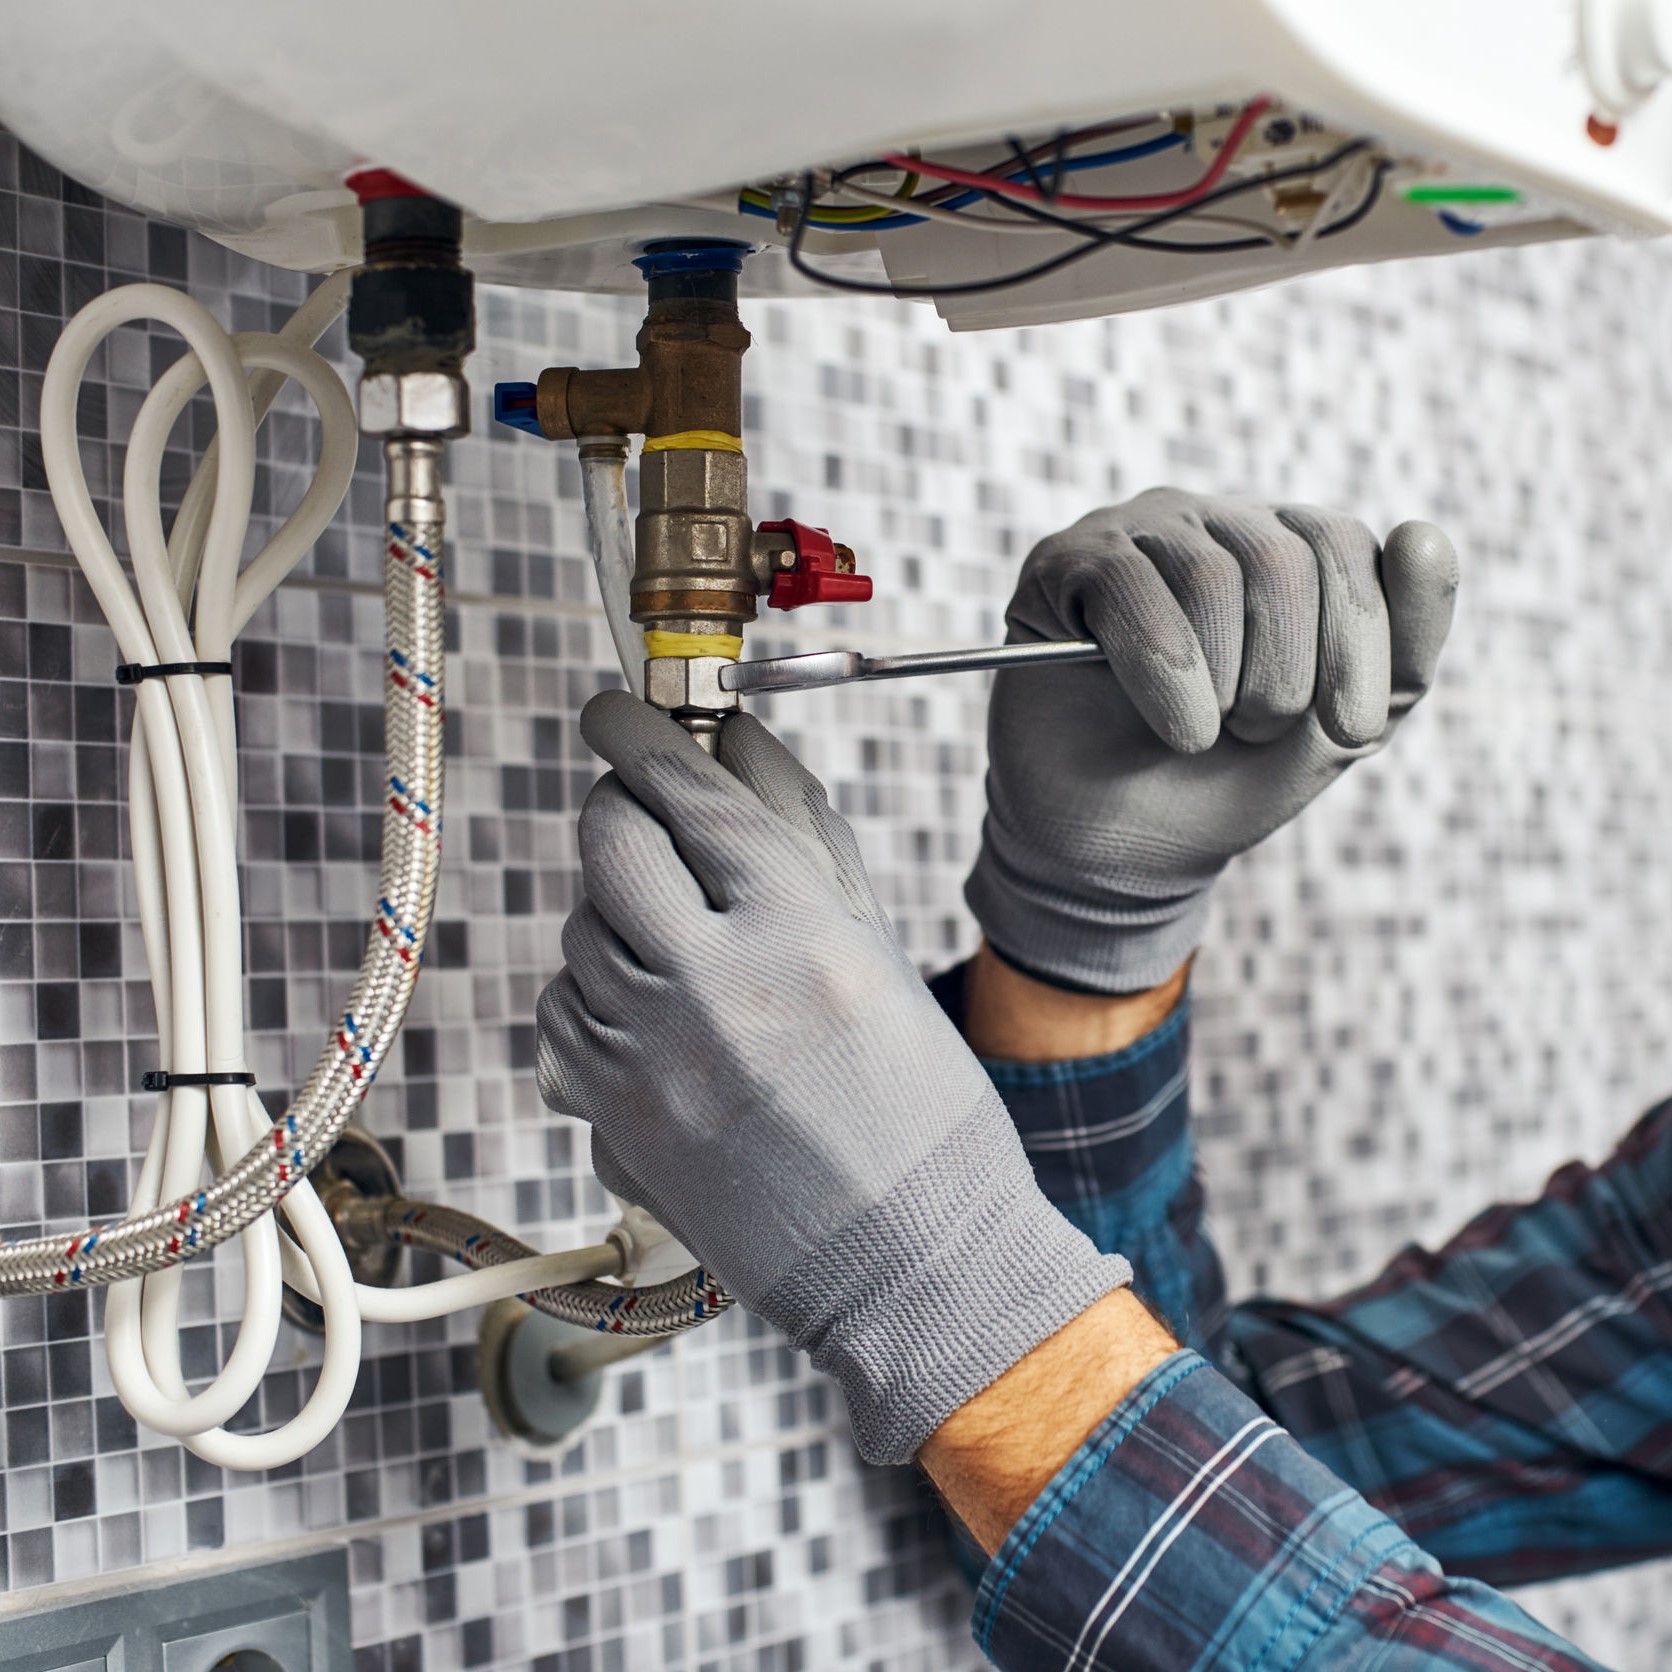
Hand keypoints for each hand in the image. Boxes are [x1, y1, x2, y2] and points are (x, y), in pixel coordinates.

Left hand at [536, 692, 1131, 1463]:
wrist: (910, 1263)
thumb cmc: (921, 1108)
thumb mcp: (878, 951)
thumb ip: (803, 836)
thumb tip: (738, 742)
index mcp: (799, 931)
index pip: (690, 792)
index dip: (643, 733)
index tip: (616, 709)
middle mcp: (714, 986)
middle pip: (610, 843)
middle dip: (621, 808)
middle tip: (644, 810)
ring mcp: (651, 1058)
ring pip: (579, 928)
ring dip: (615, 909)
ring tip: (678, 939)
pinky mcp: (614, 1119)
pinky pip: (565, 1013)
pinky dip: (595, 991)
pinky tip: (654, 1011)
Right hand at [965, 487, 1458, 992]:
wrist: (1117, 846)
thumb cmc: (1225, 780)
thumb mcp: (1337, 728)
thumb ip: (1402, 647)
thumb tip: (1423, 533)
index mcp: (1286, 548)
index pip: (1343, 543)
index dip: (1359, 639)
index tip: (1351, 729)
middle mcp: (1211, 523)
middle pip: (1281, 558)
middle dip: (1285, 675)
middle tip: (1254, 732)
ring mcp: (1133, 535)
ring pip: (1210, 578)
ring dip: (1221, 687)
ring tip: (1198, 735)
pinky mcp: (1063, 564)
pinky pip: (1130, 588)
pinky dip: (1162, 674)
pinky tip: (1171, 726)